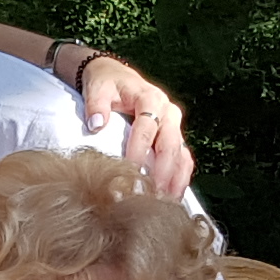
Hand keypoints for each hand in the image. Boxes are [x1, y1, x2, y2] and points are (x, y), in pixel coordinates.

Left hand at [75, 52, 195, 199]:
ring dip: (175, 179)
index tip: (131, 170)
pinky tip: (173, 197)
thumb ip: (96, 105)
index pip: (147, 127)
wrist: (116, 77)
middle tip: (153, 194)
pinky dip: (180, 178)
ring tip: (167, 202)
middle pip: (170, 144)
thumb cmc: (107, 83)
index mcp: (151, 98)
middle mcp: (168, 113)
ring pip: (181, 155)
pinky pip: (183, 159)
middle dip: (163, 171)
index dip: (139, 150)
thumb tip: (96, 124)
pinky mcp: (174, 138)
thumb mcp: (98, 87)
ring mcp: (173, 127)